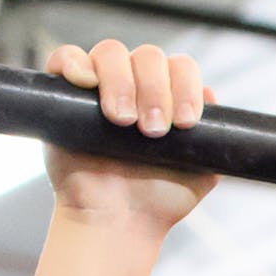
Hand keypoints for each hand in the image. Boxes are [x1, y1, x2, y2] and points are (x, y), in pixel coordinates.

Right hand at [42, 40, 218, 238]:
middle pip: (148, 57)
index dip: (185, 87)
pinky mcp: (62, 95)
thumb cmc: (157, 199)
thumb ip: (213, 139)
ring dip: (121, 82)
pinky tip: (85, 82)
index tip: (184, 123)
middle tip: (152, 130)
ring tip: (123, 121)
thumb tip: (211, 96)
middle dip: (154, 89)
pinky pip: (65, 59)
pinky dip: (74, 62)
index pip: (180, 67)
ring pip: (110, 53)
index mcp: (167, 96)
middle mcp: (135, 85)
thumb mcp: (201, 170)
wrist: (119, 223)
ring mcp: (99, 87)